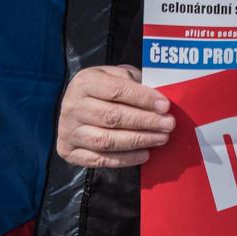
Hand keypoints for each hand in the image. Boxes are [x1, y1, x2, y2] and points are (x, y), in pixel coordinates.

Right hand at [55, 65, 172, 167]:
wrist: (74, 107)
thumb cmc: (102, 89)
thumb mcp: (115, 75)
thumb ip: (134, 83)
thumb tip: (159, 100)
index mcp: (84, 82)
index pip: (117, 91)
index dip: (143, 99)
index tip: (165, 106)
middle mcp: (72, 106)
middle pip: (113, 117)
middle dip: (145, 122)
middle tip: (168, 125)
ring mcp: (68, 131)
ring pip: (107, 140)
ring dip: (138, 141)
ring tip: (160, 139)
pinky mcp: (68, 151)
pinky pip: (100, 160)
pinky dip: (125, 159)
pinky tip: (144, 154)